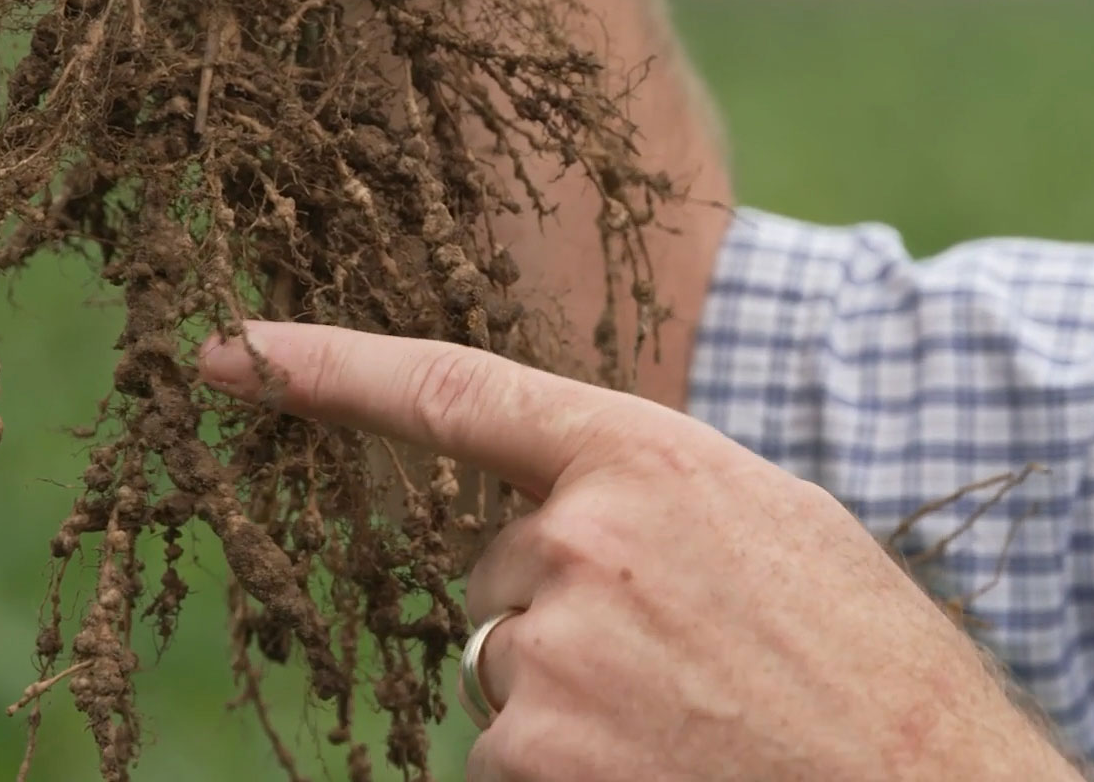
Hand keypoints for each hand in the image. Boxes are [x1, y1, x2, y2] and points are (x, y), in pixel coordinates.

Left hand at [200, 322, 1082, 781]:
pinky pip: (506, 755)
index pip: (453, 391)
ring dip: (571, 700)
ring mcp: (550, 656)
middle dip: (559, 609)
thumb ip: (646, 493)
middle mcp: (581, 543)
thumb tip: (550, 519)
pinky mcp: (528, 760)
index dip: (326, 368)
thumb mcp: (771, 525)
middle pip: (495, 571)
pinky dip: (568, 769)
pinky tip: (663, 766)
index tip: (227, 353)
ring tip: (690, 720)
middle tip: (678, 660)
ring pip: (504, 670)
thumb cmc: (866, 662)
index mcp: (647, 459)